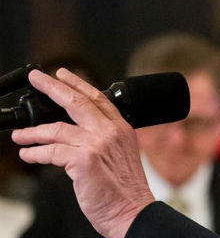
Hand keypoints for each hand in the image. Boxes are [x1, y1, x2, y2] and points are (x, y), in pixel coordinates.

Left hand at [12, 68, 154, 237]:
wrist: (132, 211)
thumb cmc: (126, 190)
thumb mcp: (122, 155)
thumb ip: (104, 140)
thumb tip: (76, 134)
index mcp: (122, 128)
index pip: (98, 98)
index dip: (78, 83)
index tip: (63, 74)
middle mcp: (111, 132)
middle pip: (77, 102)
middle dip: (53, 87)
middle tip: (37, 78)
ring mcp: (97, 144)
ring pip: (57, 128)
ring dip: (33, 131)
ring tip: (20, 135)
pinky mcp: (84, 160)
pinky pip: (52, 151)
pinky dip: (35, 152)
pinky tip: (28, 154)